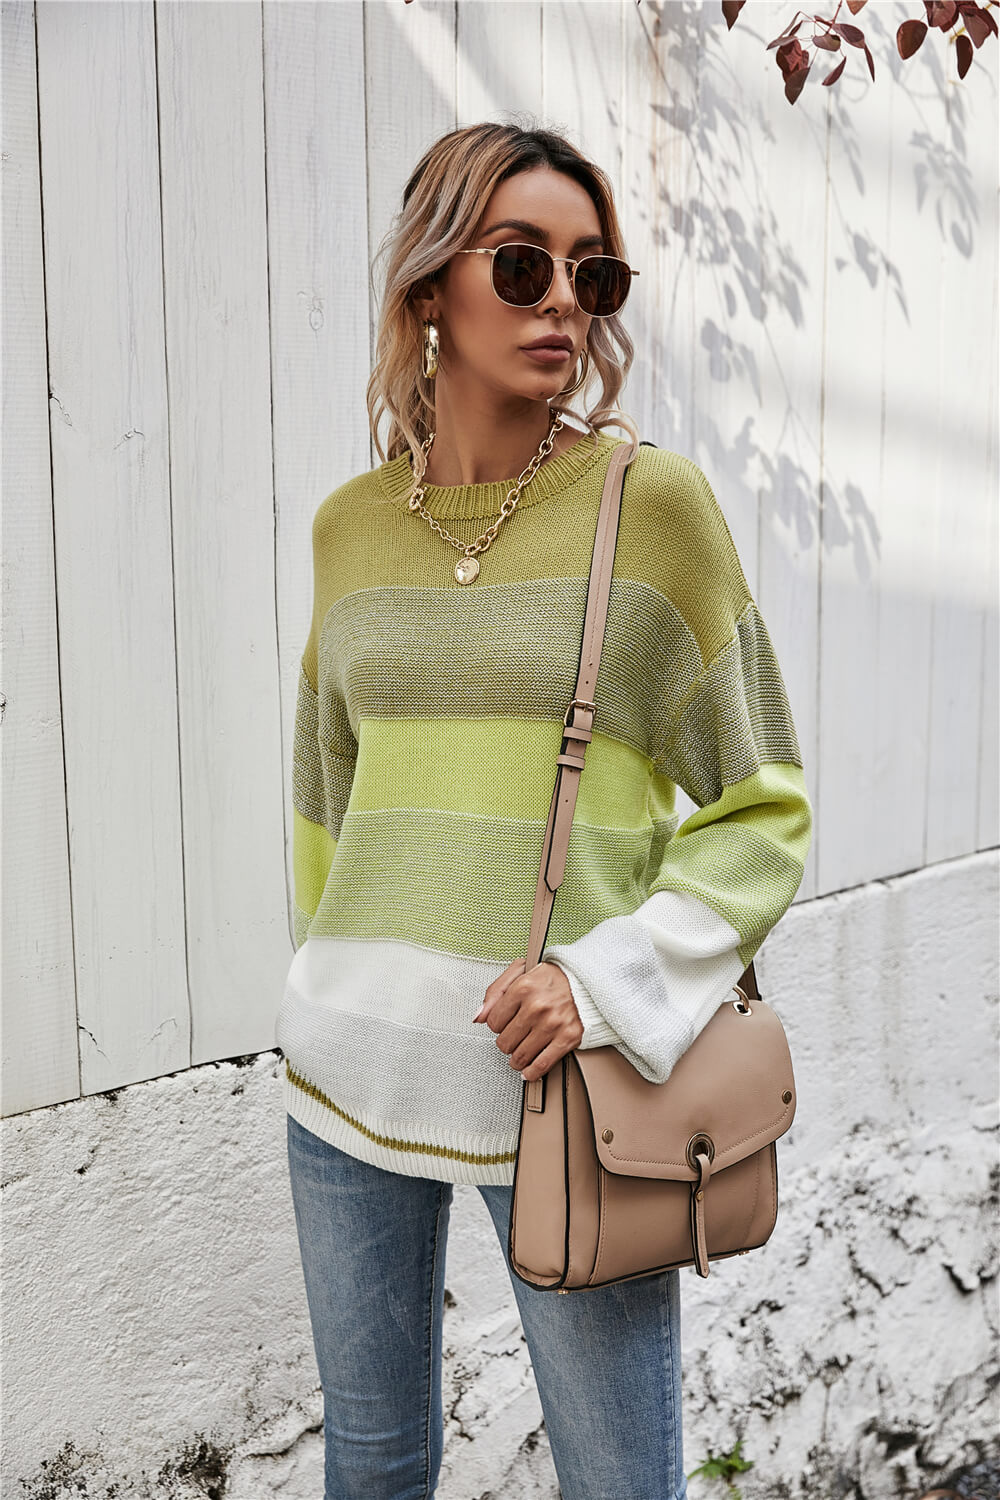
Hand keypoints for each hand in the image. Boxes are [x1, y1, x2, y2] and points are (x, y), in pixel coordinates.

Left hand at [473, 958, 583, 1082]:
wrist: (587, 981)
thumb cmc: (553, 977)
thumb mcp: (520, 971)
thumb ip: (495, 992)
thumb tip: (479, 1017)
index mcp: (523, 988)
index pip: (493, 1022)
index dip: (497, 1024)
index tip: (505, 1022)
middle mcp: (537, 1007)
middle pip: (505, 1042)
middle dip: (506, 1042)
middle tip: (514, 1036)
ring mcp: (553, 1024)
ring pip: (519, 1057)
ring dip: (516, 1058)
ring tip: (520, 1051)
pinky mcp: (568, 1038)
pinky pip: (541, 1066)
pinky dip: (531, 1072)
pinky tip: (529, 1069)